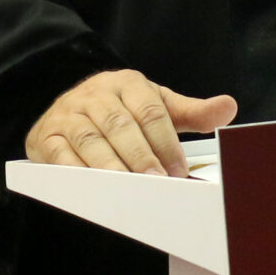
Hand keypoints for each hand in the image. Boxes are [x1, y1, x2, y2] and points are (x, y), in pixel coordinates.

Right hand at [25, 70, 238, 176]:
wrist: (64, 106)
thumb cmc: (120, 111)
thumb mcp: (156, 105)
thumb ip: (191, 111)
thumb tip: (229, 108)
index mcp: (127, 84)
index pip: (150, 111)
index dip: (166, 142)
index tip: (179, 170)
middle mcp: (96, 95)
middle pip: (120, 125)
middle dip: (141, 156)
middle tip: (158, 183)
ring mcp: (68, 114)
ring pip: (91, 140)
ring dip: (111, 167)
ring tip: (129, 190)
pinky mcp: (46, 136)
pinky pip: (60, 155)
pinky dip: (76, 173)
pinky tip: (93, 189)